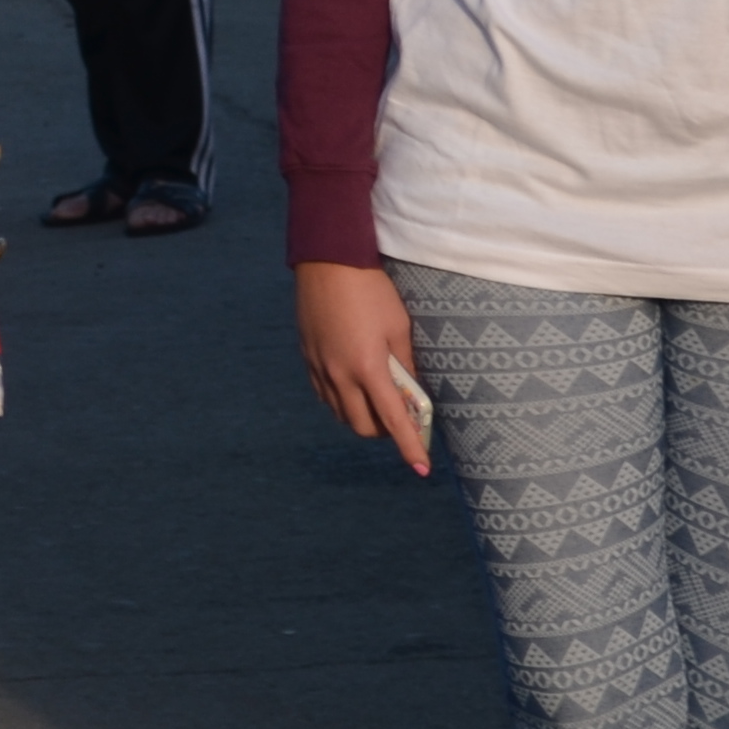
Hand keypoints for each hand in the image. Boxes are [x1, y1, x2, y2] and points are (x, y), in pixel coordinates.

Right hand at [295, 260, 431, 477]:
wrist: (328, 260)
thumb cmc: (371, 289)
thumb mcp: (398, 326)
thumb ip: (405, 363)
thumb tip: (412, 390)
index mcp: (367, 367)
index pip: (393, 420)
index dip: (409, 446)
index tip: (421, 468)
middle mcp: (339, 374)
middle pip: (362, 426)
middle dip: (383, 432)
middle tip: (399, 418)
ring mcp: (319, 367)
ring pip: (340, 414)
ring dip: (361, 417)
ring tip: (376, 400)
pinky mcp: (307, 357)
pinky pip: (325, 395)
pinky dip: (341, 401)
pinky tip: (352, 385)